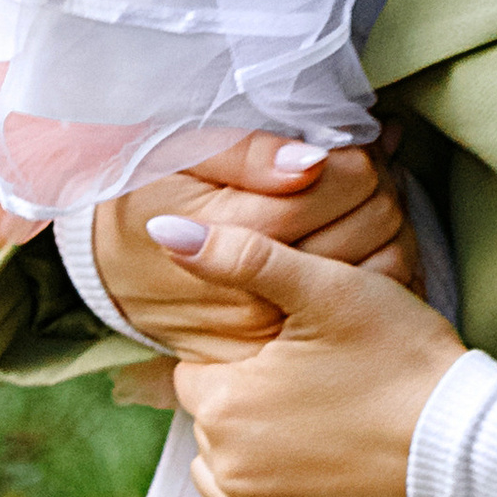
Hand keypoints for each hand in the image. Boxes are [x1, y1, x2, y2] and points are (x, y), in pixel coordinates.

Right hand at [92, 133, 419, 358]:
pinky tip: (364, 243)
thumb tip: (311, 163)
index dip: (360, 151)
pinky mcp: (280, 357)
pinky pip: (359, 311)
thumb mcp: (180, 156)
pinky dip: (379, 270)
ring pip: (378, 266)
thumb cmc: (145, 195)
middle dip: (380, 182)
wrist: (109, 267)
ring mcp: (274, 335)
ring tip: (365, 198)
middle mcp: (260, 296)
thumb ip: (246, 155)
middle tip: (370, 161)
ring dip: (387, 224)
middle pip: (368, 223)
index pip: (341, 183)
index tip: (358, 138)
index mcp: (239, 233)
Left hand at [159, 225, 463, 496]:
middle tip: (305, 380)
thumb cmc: (399, 353)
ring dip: (242, 452)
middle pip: (209, 420)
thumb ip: (239, 255)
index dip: (237, 351)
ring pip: (216, 475)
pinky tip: (284, 482)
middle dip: (243, 397)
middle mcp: (227, 468)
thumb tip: (163, 227)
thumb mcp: (325, 286)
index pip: (195, 369)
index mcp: (225, 402)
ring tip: (303, 425)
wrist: (465, 444)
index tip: (283, 346)